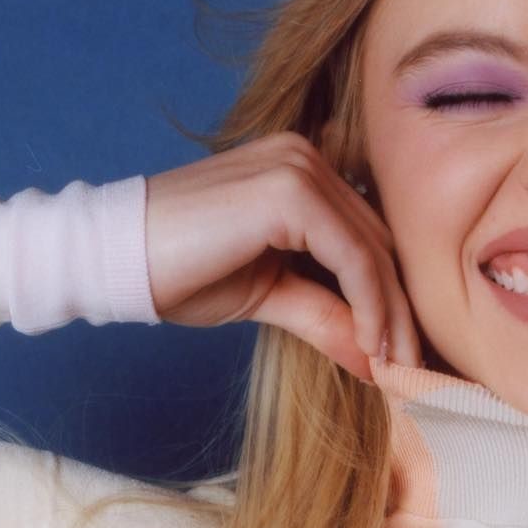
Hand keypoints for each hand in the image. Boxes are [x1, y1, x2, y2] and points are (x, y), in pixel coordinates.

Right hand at [143, 131, 422, 382]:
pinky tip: (372, 346)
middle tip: (414, 371)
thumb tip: (382, 362)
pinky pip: (353, 256)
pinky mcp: (291, 191)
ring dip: (392, 317)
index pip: (368, 237)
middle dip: (401, 312)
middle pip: (380, 242)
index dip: (392, 298)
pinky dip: (370, 305)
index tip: (405, 356)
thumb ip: (329, 316)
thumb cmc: (182, 272)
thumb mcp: (271, 296)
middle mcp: (307, 156)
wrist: (113, 258)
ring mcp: (299, 167)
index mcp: (302, 170)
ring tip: (398, 369)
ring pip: (374, 251)